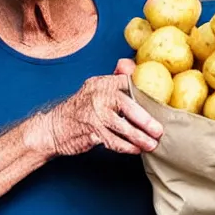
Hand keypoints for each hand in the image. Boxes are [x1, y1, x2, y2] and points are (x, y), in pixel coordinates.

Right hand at [44, 60, 162, 155]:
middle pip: (126, 104)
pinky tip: (136, 149)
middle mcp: (95, 95)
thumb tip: (130, 65)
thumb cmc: (80, 110)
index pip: (127, 83)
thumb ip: (114, 79)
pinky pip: (113, 141)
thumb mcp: (94, 90)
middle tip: (159, 130)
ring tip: (151, 144)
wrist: (53, 128)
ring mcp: (92, 114)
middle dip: (146, 119)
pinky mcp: (90, 132)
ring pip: (121, 126)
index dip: (145, 93)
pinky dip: (127, 147)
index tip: (161, 104)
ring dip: (139, 137)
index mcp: (99, 83)